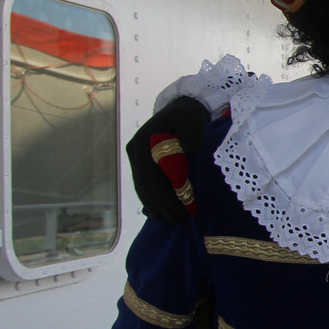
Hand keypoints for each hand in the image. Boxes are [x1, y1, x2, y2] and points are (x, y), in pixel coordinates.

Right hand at [126, 97, 210, 222]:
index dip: (164, 196)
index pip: (150, 177)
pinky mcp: (142, 162)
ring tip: (173, 219)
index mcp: (143, 142)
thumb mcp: (193, 121)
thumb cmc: (190, 116)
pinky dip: (152, 200)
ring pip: (143, 188)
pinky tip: (160, 213)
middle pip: (145, 186)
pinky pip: (144, 185)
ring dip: (157, 205)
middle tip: (180, 219)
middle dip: (163, 204)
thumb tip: (188, 152)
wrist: (182, 109)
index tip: (181, 209)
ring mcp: (136, 157)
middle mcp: (135, 151)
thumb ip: (191, 136)